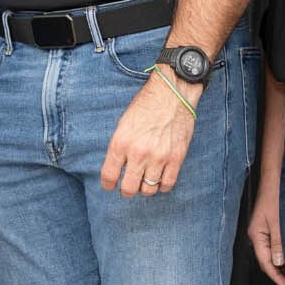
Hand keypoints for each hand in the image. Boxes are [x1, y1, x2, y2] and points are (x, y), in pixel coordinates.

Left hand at [99, 69, 196, 196]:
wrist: (172, 93)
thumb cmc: (146, 105)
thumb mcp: (124, 123)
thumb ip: (120, 146)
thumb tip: (117, 168)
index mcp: (121, 142)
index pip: (109, 176)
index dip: (108, 184)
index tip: (110, 185)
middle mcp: (139, 152)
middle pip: (129, 188)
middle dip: (126, 191)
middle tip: (127, 187)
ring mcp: (159, 157)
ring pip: (148, 190)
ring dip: (144, 188)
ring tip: (144, 182)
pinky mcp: (176, 158)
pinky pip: (167, 184)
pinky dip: (162, 186)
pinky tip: (159, 180)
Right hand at [247, 184, 284, 284]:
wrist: (275, 178)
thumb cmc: (275, 196)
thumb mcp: (277, 221)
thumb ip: (278, 242)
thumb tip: (279, 263)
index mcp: (257, 236)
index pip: (266, 263)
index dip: (277, 278)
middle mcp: (258, 236)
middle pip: (268, 262)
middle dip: (280, 276)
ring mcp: (263, 232)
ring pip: (272, 255)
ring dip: (282, 267)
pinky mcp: (270, 227)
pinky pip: (275, 246)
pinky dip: (283, 256)